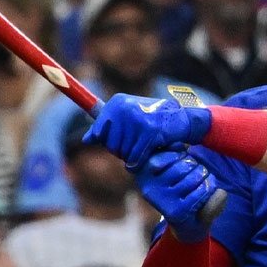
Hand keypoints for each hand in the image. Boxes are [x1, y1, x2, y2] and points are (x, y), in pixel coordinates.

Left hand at [83, 94, 210, 167]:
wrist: (180, 120)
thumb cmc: (152, 119)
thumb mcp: (127, 118)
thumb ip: (106, 127)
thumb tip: (86, 140)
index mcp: (117, 103)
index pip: (99, 133)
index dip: (110, 142)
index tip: (122, 139)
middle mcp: (124, 109)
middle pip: (110, 145)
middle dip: (122, 150)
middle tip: (137, 144)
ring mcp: (137, 119)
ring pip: (123, 153)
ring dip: (133, 157)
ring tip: (144, 146)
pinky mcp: (149, 132)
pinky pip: (135, 158)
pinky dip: (140, 163)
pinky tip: (147, 156)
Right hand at [132, 149, 216, 243]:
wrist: (186, 224)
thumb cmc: (179, 186)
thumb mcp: (172, 164)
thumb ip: (172, 150)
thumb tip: (178, 145)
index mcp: (143, 172)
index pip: (168, 155)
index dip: (181, 155)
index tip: (183, 159)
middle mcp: (149, 187)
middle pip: (184, 166)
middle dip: (196, 166)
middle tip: (197, 170)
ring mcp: (162, 201)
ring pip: (194, 178)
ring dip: (205, 176)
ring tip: (203, 178)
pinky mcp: (176, 212)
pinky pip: (201, 192)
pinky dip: (209, 188)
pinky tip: (207, 189)